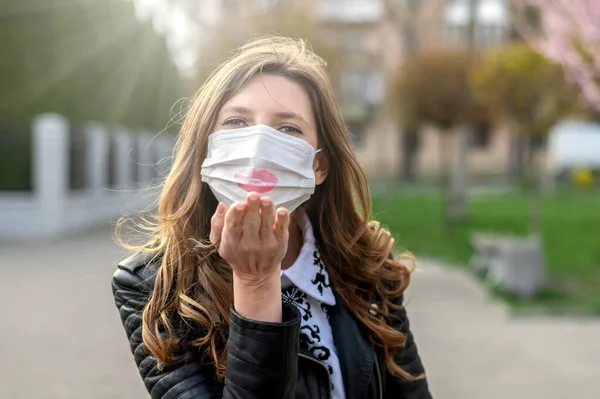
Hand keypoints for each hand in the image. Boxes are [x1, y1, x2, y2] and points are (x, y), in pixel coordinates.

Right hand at [210, 192, 289, 321]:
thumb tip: (222, 205)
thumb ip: (217, 223)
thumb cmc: (236, 252)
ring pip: (267, 224)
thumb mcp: (220, 242)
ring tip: (266, 200)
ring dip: (267, 211)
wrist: (256, 274)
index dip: (236, 214)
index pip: (233, 226)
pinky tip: (282, 211)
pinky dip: (283, 221)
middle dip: (252, 208)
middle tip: (253, 195)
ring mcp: (266, 245)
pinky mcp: (280, 244)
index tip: (239, 204)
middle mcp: (249, 244)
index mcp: (232, 241)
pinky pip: (282, 231)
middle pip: (251, 223)